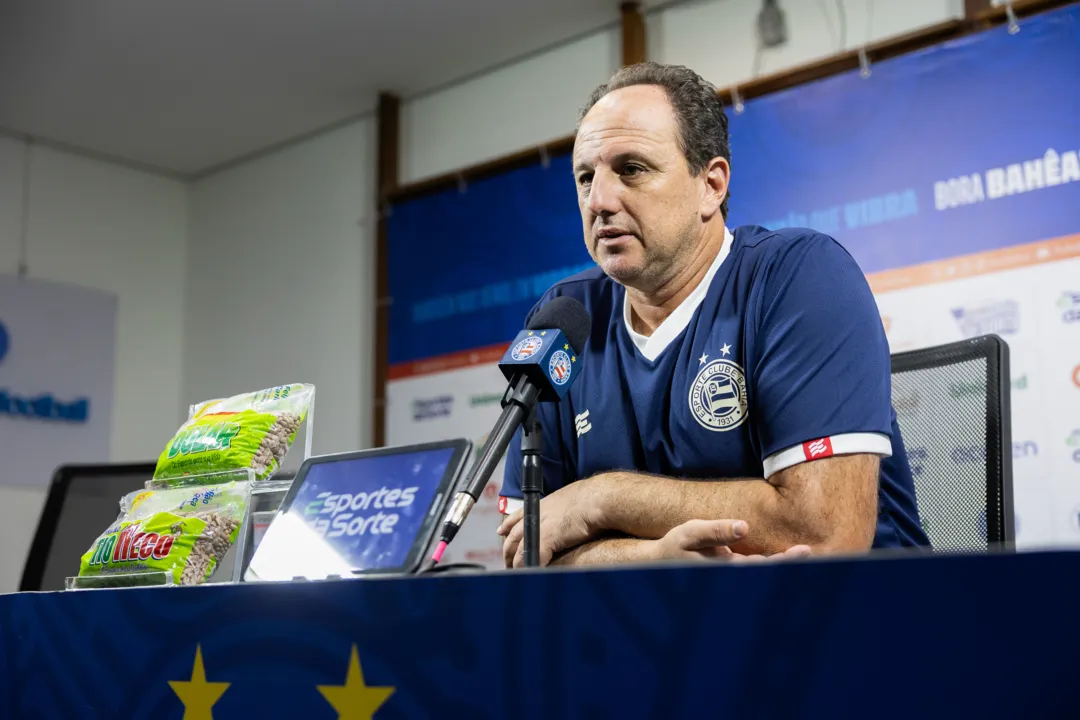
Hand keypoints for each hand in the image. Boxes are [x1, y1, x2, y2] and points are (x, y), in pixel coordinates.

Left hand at [497, 481, 602, 567]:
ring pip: (519, 550)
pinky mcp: (546, 539)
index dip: (508, 525)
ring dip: (516, 564)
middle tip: (507, 564)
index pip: (518, 516)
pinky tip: (530, 575)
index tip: (501, 531)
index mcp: (540, 505)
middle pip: (513, 537)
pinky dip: (530, 568)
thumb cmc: (590, 498)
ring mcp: (538, 527)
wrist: (596, 499)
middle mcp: (535, 515)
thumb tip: (567, 516)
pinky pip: (532, 558)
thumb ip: (561, 510)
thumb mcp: (569, 500)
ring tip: (516, 575)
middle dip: (508, 552)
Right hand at [649, 519, 811, 562]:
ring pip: (762, 573)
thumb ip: (716, 530)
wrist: (656, 564)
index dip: (785, 560)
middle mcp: (732, 576)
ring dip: (781, 566)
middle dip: (789, 564)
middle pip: (767, 572)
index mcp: (727, 568)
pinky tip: (782, 558)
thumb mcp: (690, 533)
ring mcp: (731, 576)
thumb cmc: (673, 546)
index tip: (805, 551)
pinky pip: (754, 569)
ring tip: (803, 554)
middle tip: (811, 551)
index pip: (763, 566)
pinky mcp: (729, 571)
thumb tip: (744, 527)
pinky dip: (769, 565)